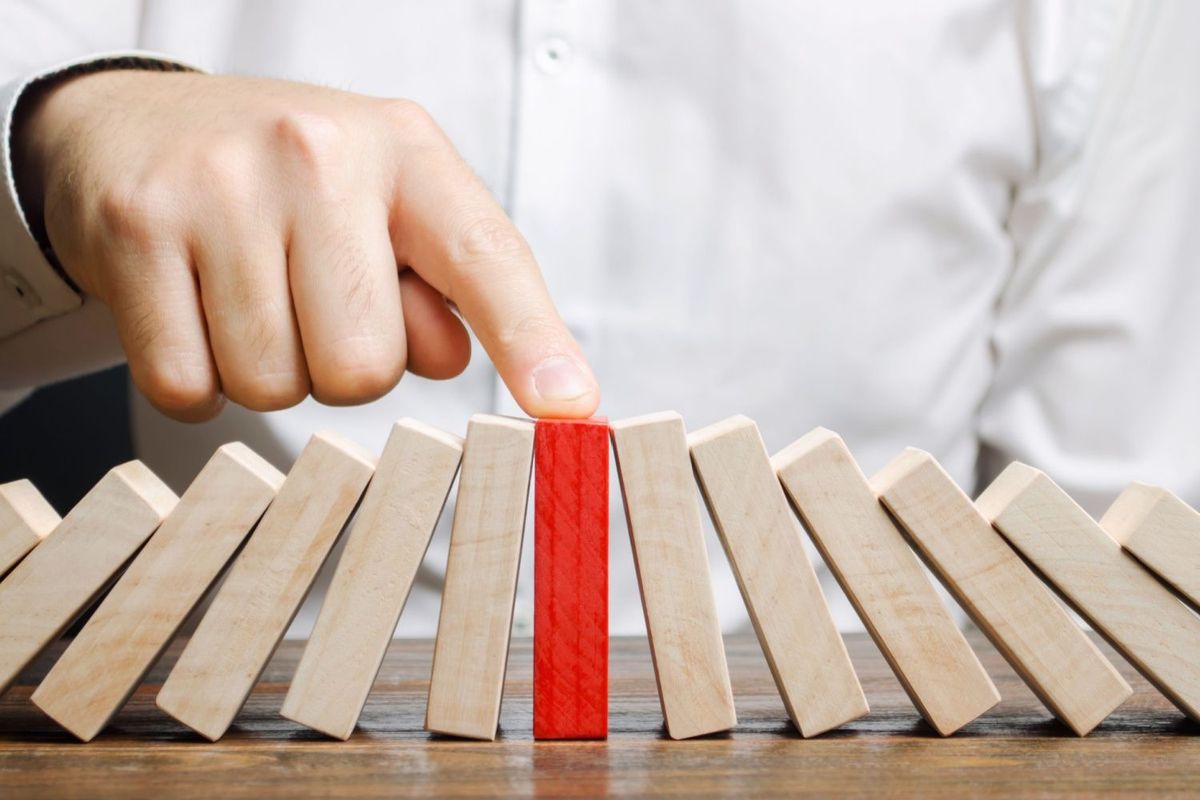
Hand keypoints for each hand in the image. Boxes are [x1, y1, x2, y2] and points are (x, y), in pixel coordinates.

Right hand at [13, 70, 599, 421]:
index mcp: (406, 150)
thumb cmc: (289, 183)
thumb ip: (443, 289)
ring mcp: (221, 188)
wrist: (138, 124)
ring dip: (269, 373)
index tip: (571, 407)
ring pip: (276, 387)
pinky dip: (197, 380)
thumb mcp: (388, 208)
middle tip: (310, 304)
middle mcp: (318, 153)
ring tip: (250, 298)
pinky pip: (190, 388)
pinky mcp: (138, 230)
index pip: (485, 259)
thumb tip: (452, 360)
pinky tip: (193, 313)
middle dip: (341, 367)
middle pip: (366, 369)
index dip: (531, 341)